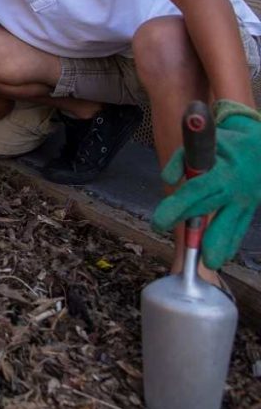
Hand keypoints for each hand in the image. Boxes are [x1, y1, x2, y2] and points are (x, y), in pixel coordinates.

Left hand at [152, 100, 260, 268]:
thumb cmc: (225, 146)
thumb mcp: (203, 144)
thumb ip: (182, 161)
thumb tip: (167, 180)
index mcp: (220, 172)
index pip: (195, 191)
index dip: (176, 208)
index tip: (158, 223)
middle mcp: (233, 190)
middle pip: (210, 213)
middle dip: (195, 233)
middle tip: (183, 252)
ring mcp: (244, 202)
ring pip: (230, 226)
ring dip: (219, 245)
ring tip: (209, 263)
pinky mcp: (250, 210)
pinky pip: (240, 229)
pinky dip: (231, 243)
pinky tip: (222, 256)